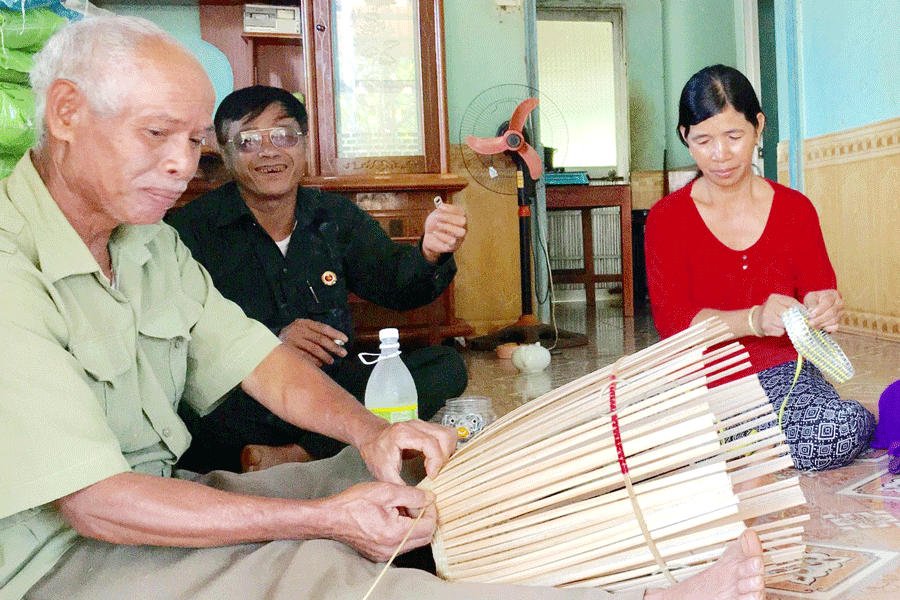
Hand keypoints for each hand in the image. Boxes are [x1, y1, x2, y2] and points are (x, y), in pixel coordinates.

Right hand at [278, 318, 347, 366]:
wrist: (269, 343)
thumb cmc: (293, 338)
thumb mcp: (304, 331)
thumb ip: (318, 334)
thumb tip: (338, 342)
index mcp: (304, 323)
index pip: (323, 327)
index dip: (335, 334)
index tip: (345, 340)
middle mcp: (298, 330)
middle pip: (320, 339)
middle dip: (333, 347)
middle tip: (343, 353)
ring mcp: (293, 340)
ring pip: (314, 349)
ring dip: (325, 356)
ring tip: (331, 361)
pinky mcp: (289, 351)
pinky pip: (306, 357)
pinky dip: (315, 361)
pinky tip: (320, 364)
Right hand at [321, 482, 436, 560]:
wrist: (331, 517)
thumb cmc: (355, 503)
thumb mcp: (386, 491)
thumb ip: (412, 495)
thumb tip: (430, 498)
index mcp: (395, 533)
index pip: (429, 527)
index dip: (432, 511)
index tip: (427, 499)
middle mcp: (392, 548)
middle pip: (424, 538)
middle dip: (426, 520)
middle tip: (420, 503)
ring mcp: (385, 554)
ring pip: (413, 543)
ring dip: (416, 526)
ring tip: (405, 509)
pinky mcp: (379, 554)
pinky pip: (401, 545)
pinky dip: (405, 532)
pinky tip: (396, 518)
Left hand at [357, 420, 457, 485]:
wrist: (372, 438)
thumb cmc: (375, 451)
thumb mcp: (383, 472)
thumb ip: (400, 489)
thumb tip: (414, 508)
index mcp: (403, 433)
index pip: (430, 443)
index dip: (435, 461)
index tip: (432, 475)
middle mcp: (415, 426)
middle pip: (444, 435)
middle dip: (444, 456)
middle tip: (436, 470)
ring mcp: (423, 426)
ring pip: (448, 434)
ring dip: (448, 452)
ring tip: (438, 465)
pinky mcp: (427, 429)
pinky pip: (445, 436)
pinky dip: (446, 449)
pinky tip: (436, 459)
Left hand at [422, 203, 466, 263]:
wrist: (428, 236)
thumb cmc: (434, 224)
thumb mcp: (437, 214)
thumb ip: (441, 209)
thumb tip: (443, 205)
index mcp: (459, 218)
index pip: (461, 212)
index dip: (451, 209)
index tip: (440, 207)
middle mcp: (462, 227)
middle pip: (463, 221)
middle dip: (449, 217)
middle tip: (438, 217)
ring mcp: (459, 237)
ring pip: (461, 232)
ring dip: (448, 227)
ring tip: (438, 225)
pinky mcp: (453, 246)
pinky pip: (452, 241)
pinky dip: (442, 236)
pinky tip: (435, 233)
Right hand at [755, 293, 801, 336]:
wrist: (755, 319)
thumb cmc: (772, 310)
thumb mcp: (780, 302)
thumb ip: (791, 304)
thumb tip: (805, 311)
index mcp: (774, 298)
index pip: (792, 303)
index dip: (800, 309)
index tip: (805, 314)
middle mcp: (770, 307)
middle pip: (789, 314)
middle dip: (794, 319)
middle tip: (795, 321)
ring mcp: (767, 317)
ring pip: (785, 324)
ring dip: (787, 326)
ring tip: (783, 324)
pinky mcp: (766, 327)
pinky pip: (780, 331)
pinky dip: (781, 331)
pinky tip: (777, 328)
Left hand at [803, 289, 842, 331]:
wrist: (820, 301)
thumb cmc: (816, 298)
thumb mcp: (811, 297)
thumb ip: (811, 303)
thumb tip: (811, 311)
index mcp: (832, 295)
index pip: (827, 303)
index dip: (819, 310)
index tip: (811, 315)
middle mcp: (839, 303)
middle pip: (831, 313)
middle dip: (819, 319)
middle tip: (810, 323)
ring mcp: (841, 312)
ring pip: (834, 320)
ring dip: (822, 324)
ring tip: (814, 325)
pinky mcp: (840, 320)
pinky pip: (836, 326)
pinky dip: (828, 328)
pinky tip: (821, 327)